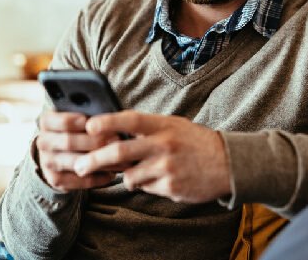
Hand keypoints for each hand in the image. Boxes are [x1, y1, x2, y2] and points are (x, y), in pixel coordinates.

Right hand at [35, 110, 122, 191]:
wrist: (61, 151)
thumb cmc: (77, 128)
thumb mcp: (78, 116)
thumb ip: (88, 115)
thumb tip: (108, 116)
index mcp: (47, 121)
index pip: (61, 121)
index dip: (76, 121)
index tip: (91, 122)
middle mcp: (43, 141)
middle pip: (69, 142)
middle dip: (94, 141)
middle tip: (117, 140)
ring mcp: (48, 162)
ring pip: (76, 163)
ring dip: (99, 161)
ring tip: (119, 159)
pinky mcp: (55, 179)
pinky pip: (78, 180)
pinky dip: (97, 178)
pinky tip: (111, 173)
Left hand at [73, 111, 230, 203]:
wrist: (228, 163)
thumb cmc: (195, 142)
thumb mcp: (173, 126)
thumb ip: (146, 129)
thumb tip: (113, 133)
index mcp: (164, 125)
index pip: (130, 119)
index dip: (107, 122)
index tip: (88, 126)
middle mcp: (164, 144)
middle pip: (120, 151)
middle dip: (94, 160)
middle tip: (79, 166)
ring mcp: (167, 167)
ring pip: (129, 175)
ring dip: (126, 177)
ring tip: (134, 173)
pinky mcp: (171, 187)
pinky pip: (145, 188)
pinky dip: (145, 185)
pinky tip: (159, 179)